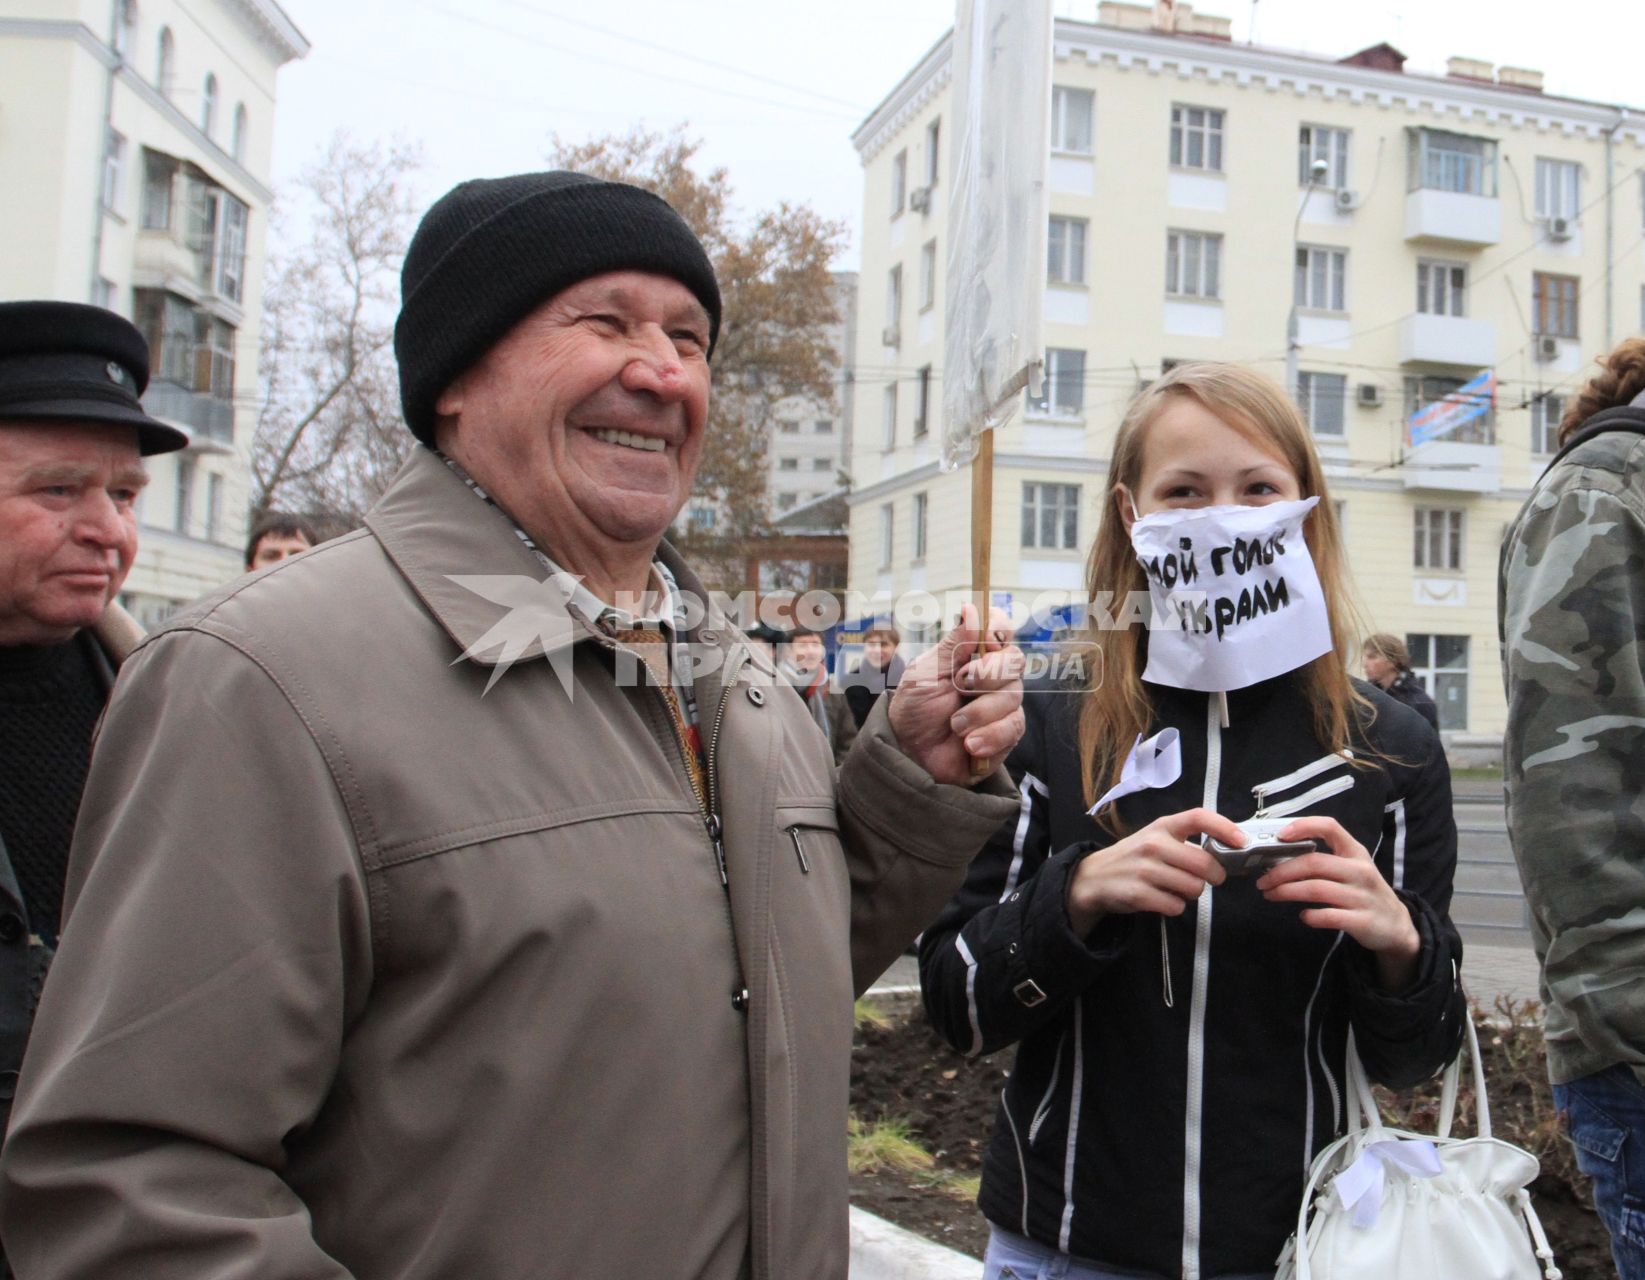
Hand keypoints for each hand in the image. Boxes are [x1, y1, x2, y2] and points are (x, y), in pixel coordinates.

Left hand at [887, 603, 1024, 786]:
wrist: (911, 754)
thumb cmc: (914, 709)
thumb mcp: (925, 672)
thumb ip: (952, 644)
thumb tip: (971, 609)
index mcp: (973, 654)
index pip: (1000, 629)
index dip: (1000, 629)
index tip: (990, 638)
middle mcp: (994, 676)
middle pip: (1015, 659)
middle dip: (987, 673)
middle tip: (959, 685)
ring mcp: (1003, 705)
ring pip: (1013, 696)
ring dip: (979, 712)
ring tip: (954, 725)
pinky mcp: (1007, 734)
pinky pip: (1013, 728)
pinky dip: (988, 736)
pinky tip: (969, 745)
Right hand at [1066, 808, 1242, 937]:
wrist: (1094, 877)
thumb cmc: (1135, 857)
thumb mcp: (1156, 838)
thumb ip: (1186, 842)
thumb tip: (1228, 852)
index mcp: (1162, 826)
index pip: (1198, 817)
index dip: (1225, 827)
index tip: (1242, 841)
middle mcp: (1154, 844)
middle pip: (1205, 864)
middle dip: (1215, 876)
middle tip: (1209, 879)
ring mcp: (1145, 869)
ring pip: (1194, 888)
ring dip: (1192, 893)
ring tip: (1177, 888)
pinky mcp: (1138, 894)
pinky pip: (1176, 906)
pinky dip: (1175, 907)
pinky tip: (1162, 899)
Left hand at [1256, 816, 1421, 990]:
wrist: (1396, 925)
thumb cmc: (1363, 891)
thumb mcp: (1351, 868)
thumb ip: (1323, 860)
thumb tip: (1279, 858)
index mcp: (1355, 852)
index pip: (1330, 827)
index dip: (1304, 826)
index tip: (1280, 835)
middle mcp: (1360, 871)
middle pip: (1314, 863)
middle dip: (1281, 871)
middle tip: (1262, 881)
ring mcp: (1363, 896)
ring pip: (1316, 889)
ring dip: (1287, 892)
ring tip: (1270, 895)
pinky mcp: (1363, 921)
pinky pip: (1330, 916)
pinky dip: (1311, 916)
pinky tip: (1303, 916)